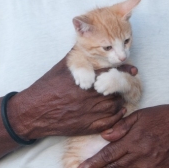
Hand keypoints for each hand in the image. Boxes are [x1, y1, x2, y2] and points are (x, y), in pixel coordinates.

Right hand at [10, 58, 137, 139]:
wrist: (35, 111)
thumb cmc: (48, 86)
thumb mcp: (63, 65)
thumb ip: (79, 55)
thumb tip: (88, 41)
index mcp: (89, 78)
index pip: (115, 72)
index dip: (125, 71)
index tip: (132, 71)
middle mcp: (93, 95)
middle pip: (117, 89)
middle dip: (120, 86)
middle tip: (123, 84)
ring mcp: (92, 112)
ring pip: (116, 105)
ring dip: (119, 100)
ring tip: (117, 97)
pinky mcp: (90, 126)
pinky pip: (111, 121)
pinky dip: (117, 116)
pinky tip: (116, 111)